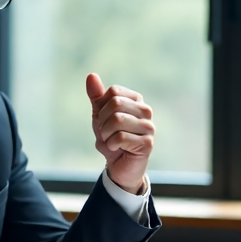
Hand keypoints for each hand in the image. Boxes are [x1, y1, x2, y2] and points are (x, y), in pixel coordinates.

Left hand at [85, 73, 154, 193]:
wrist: (118, 165)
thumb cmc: (111, 138)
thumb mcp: (99, 116)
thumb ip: (96, 96)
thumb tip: (91, 75)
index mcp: (135, 100)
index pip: (113, 92)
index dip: (101, 107)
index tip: (103, 120)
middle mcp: (145, 111)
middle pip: (115, 103)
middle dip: (102, 121)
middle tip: (106, 133)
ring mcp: (149, 127)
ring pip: (117, 120)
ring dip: (106, 134)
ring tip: (111, 141)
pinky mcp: (147, 143)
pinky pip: (120, 138)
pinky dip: (111, 145)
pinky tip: (118, 150)